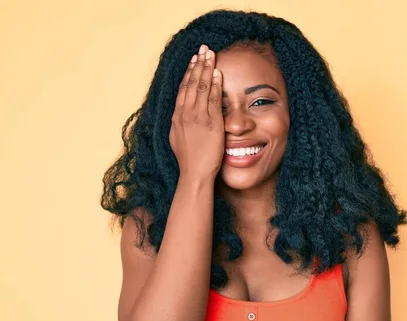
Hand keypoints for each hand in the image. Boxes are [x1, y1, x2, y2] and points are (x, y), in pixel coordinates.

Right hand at [169, 44, 223, 181]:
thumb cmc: (189, 161)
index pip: (183, 89)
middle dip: (198, 64)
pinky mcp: (211, 123)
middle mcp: (185, 114)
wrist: (195, 174)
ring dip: (206, 68)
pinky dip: (215, 85)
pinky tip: (218, 73)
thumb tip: (180, 117)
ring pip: (201, 87)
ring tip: (211, 54)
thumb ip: (180, 124)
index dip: (189, 72)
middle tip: (203, 49)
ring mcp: (198, 117)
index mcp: (176, 117)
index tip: (193, 60)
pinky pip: (213, 99)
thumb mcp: (178, 138)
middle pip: (191, 83)